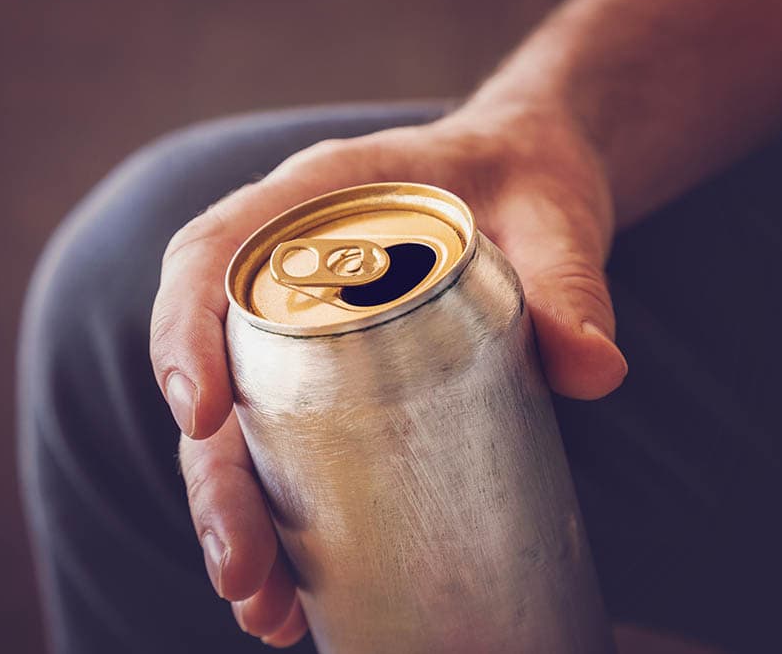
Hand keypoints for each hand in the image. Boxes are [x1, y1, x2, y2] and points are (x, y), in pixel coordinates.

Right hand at [150, 103, 627, 646]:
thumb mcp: (552, 211)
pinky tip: (300, 591)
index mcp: (314, 198)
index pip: (209, 255)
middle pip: (215, 372)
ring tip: (269, 612)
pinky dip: (282, 517)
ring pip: (239, 425)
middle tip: (243, 571)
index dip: (185, 333)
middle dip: (215, 479)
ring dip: (240, 520)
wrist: (530, 172)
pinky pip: (283, 440)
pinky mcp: (332, 369)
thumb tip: (596, 371)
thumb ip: (570, 279)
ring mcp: (303, 322)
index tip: (200, 417)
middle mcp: (286, 265)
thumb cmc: (525, 172)